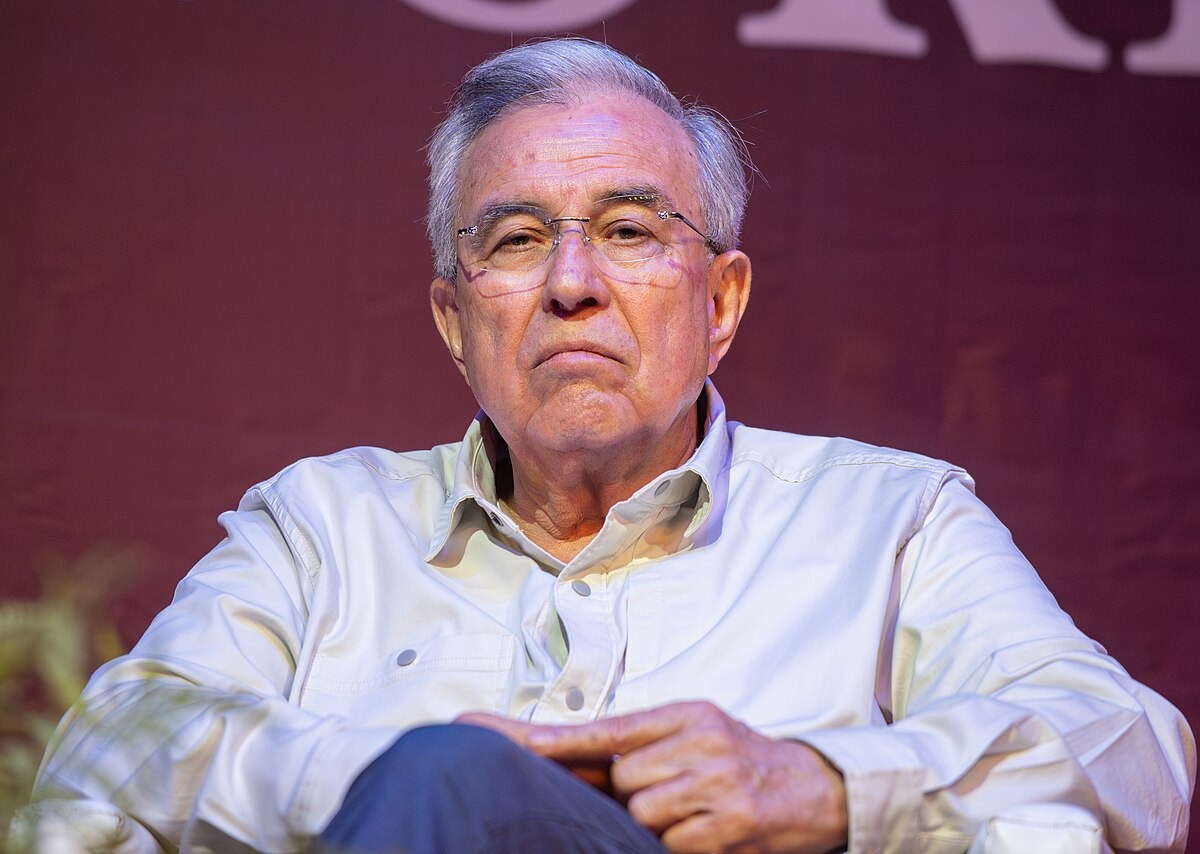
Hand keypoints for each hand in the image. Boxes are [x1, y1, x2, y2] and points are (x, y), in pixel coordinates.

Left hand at [458, 701, 846, 853]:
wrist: (816, 789)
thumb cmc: (743, 762)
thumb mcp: (698, 734)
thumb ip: (643, 746)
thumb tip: (578, 759)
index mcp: (686, 714)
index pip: (608, 729)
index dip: (557, 741)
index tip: (511, 741)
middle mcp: (699, 741)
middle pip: (623, 780)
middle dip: (636, 796)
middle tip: (677, 793)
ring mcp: (715, 782)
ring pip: (643, 813)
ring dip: (660, 823)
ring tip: (696, 812)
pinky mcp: (730, 823)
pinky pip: (674, 843)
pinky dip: (684, 844)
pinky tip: (710, 831)